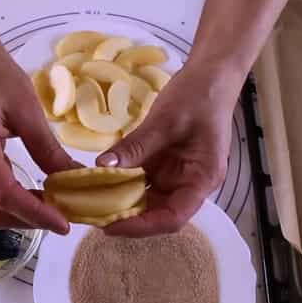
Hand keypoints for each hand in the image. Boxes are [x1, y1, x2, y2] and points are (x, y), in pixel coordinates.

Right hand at [0, 41, 74, 233]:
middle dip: (30, 221)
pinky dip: (12, 204)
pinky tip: (36, 197)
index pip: (5, 194)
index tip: (64, 223)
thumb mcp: (28, 110)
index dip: (36, 214)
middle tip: (65, 218)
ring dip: (21, 215)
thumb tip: (74, 179)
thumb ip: (48, 149)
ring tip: (54, 209)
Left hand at [97, 62, 243, 236]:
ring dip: (121, 203)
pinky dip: (121, 184)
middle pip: (158, 214)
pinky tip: (99, 183)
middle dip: (127, 218)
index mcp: (201, 180)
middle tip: (92, 216)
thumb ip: (136, 146)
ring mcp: (174, 175)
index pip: (173, 217)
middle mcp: (188, 184)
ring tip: (91, 204)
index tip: (110, 225)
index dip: (142, 226)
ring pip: (146, 200)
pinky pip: (141, 181)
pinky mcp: (162, 165)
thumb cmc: (198, 96)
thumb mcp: (165, 121)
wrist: (210, 75)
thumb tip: (101, 167)